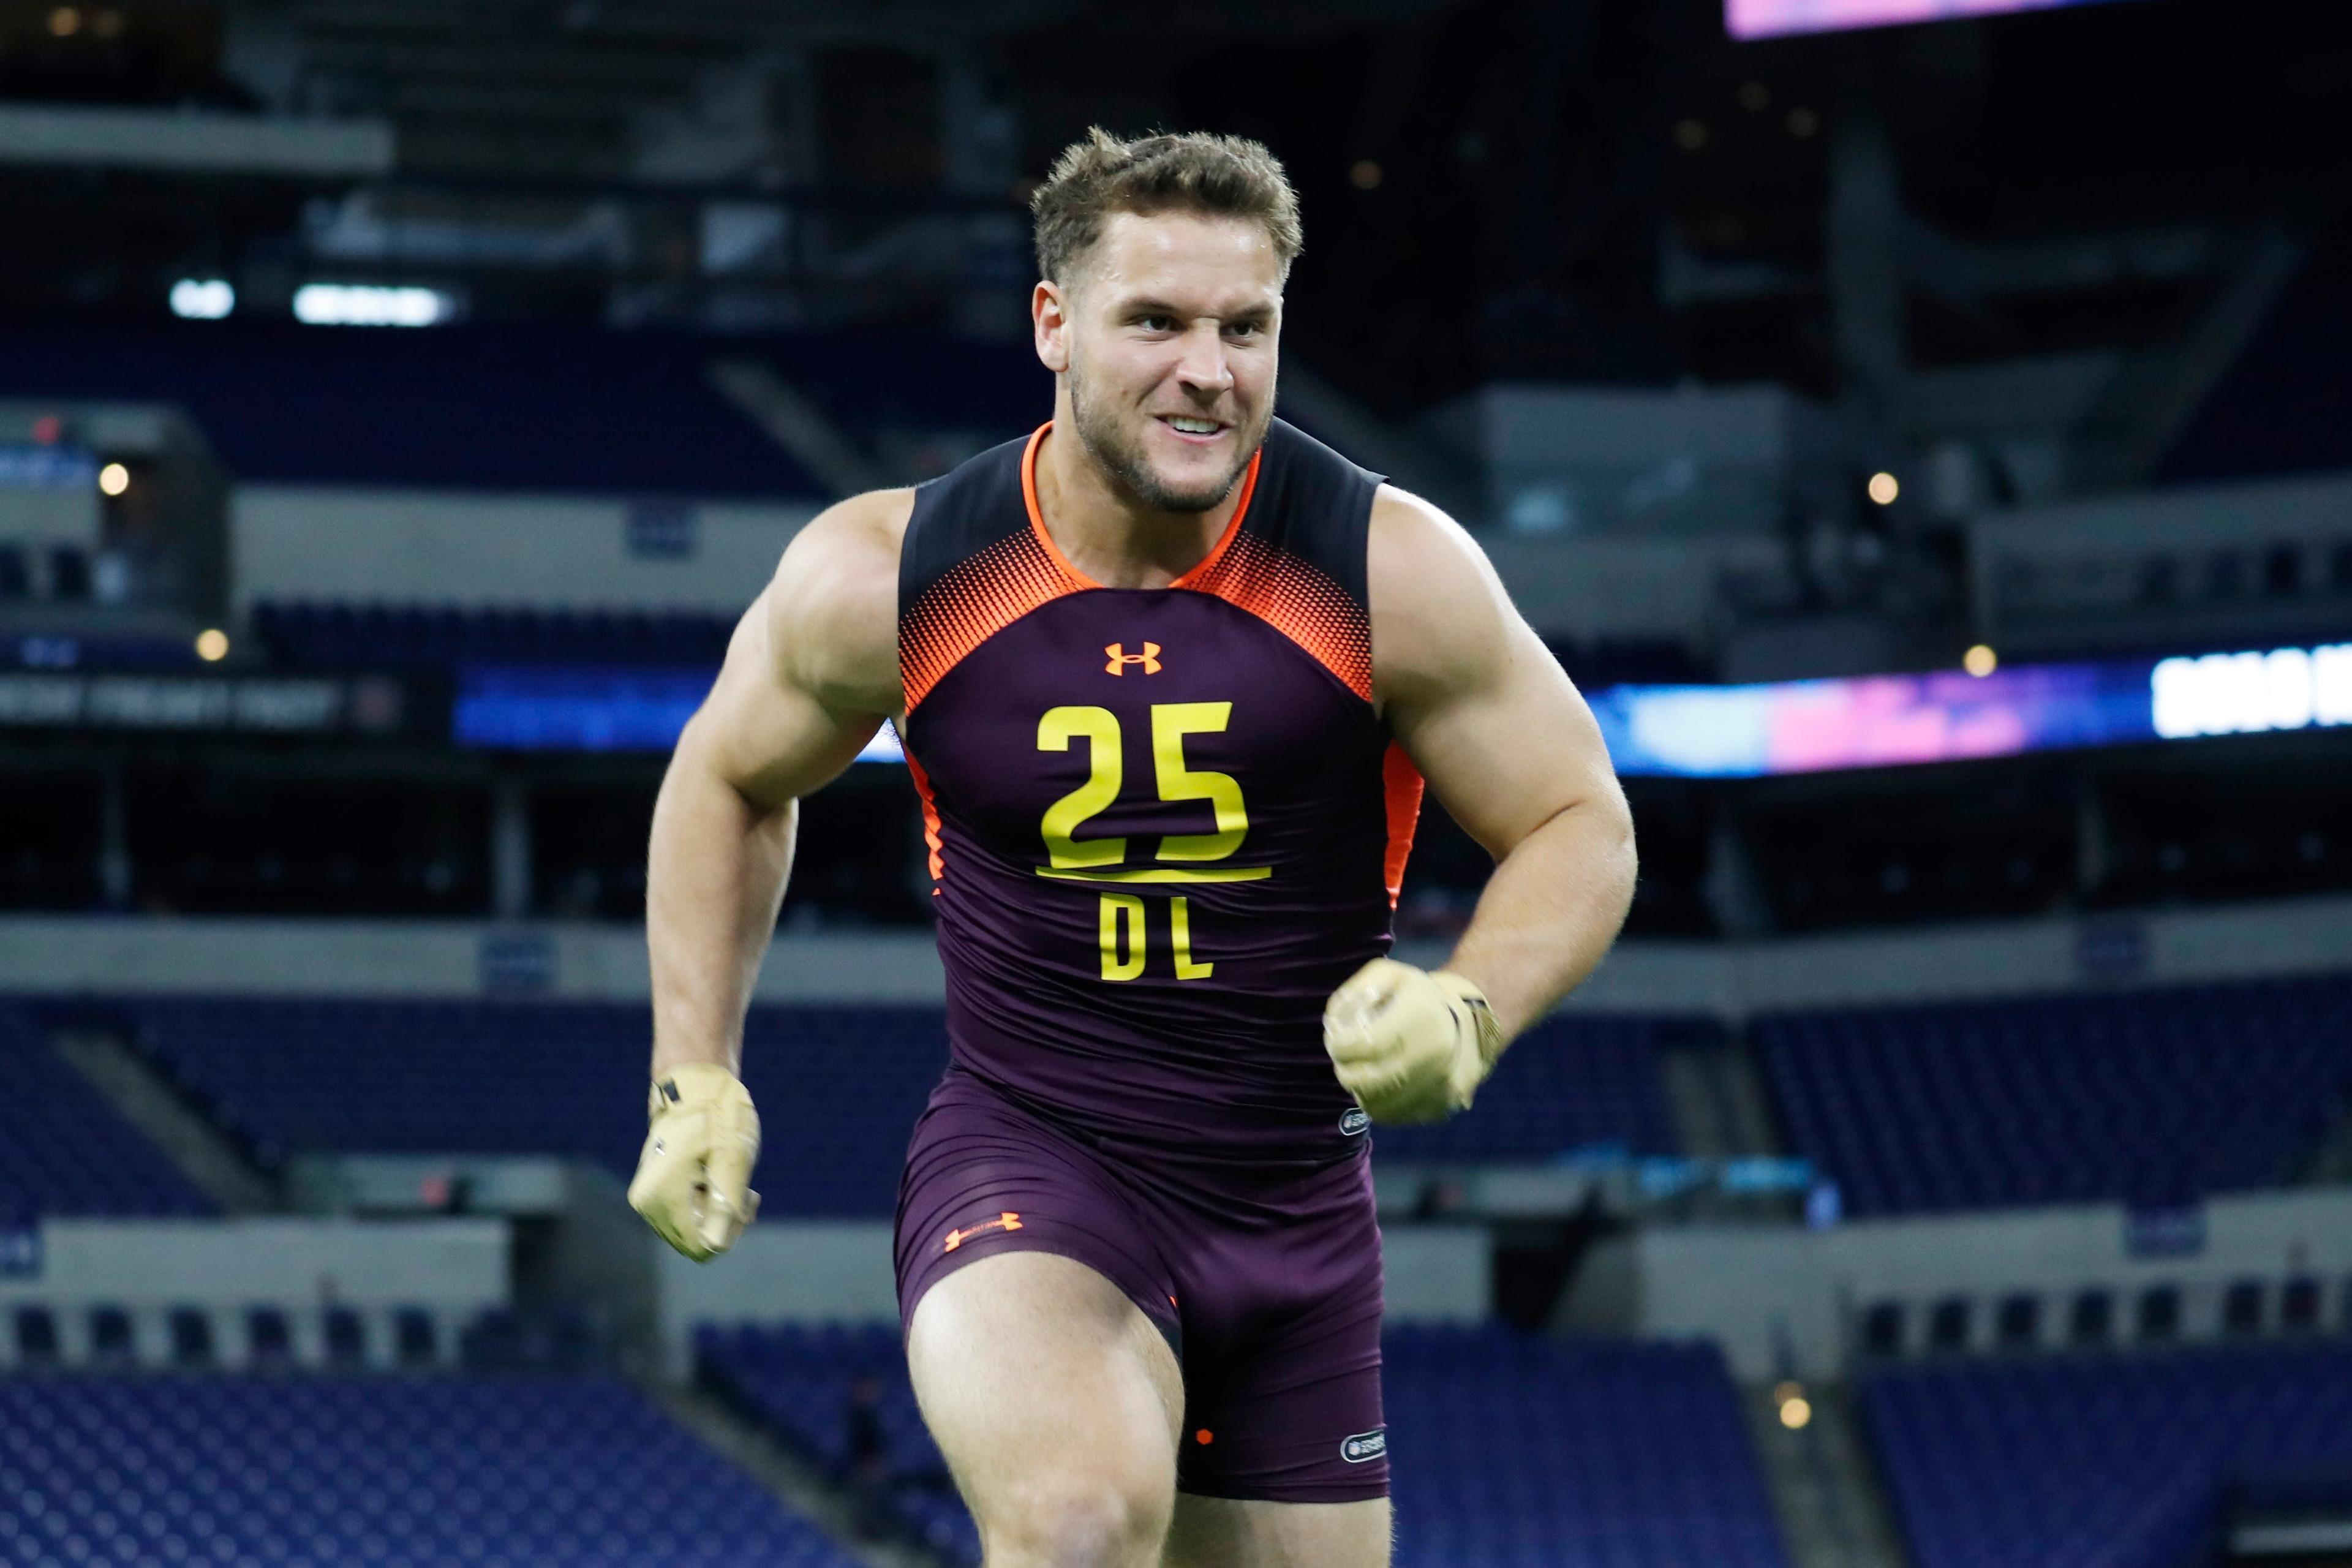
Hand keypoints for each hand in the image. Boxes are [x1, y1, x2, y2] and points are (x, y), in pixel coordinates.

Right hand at [628, 1064, 760, 1260]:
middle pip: (694, 1241)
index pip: (700, 1246)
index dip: (730, 1231)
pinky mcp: (653, 1194)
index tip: (746, 1199)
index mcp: (663, 1197)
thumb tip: (715, 1246)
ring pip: (690, 1231)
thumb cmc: (718, 1118)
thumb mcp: (733, 1160)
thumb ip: (726, 1207)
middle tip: (746, 1190)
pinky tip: (719, 1181)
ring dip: (717, 1213)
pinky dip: (706, 1205)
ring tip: (733, 1180)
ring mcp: (647, 1199)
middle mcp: (647, 1204)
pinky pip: (683, 1217)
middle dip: (725, 1222)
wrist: (694, 1087)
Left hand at [1322, 958, 1504, 1124]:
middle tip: (1343, 1061)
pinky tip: (1379, 1087)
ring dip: (1359, 1091)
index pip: (1366, 1044)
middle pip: (1368, 1080)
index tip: (1336, 1043)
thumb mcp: (1390, 975)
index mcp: (1421, 1016)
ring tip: (1360, 1073)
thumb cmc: (1420, 997)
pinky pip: (1395, 1117)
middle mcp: (1434, 1055)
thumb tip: (1333, 1023)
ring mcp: (1440, 1087)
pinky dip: (1379, 1105)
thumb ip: (1356, 991)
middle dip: (1345, 1072)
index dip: (1341, 1047)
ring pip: (1378, 1104)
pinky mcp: (1440, 1109)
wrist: (1471, 1024)